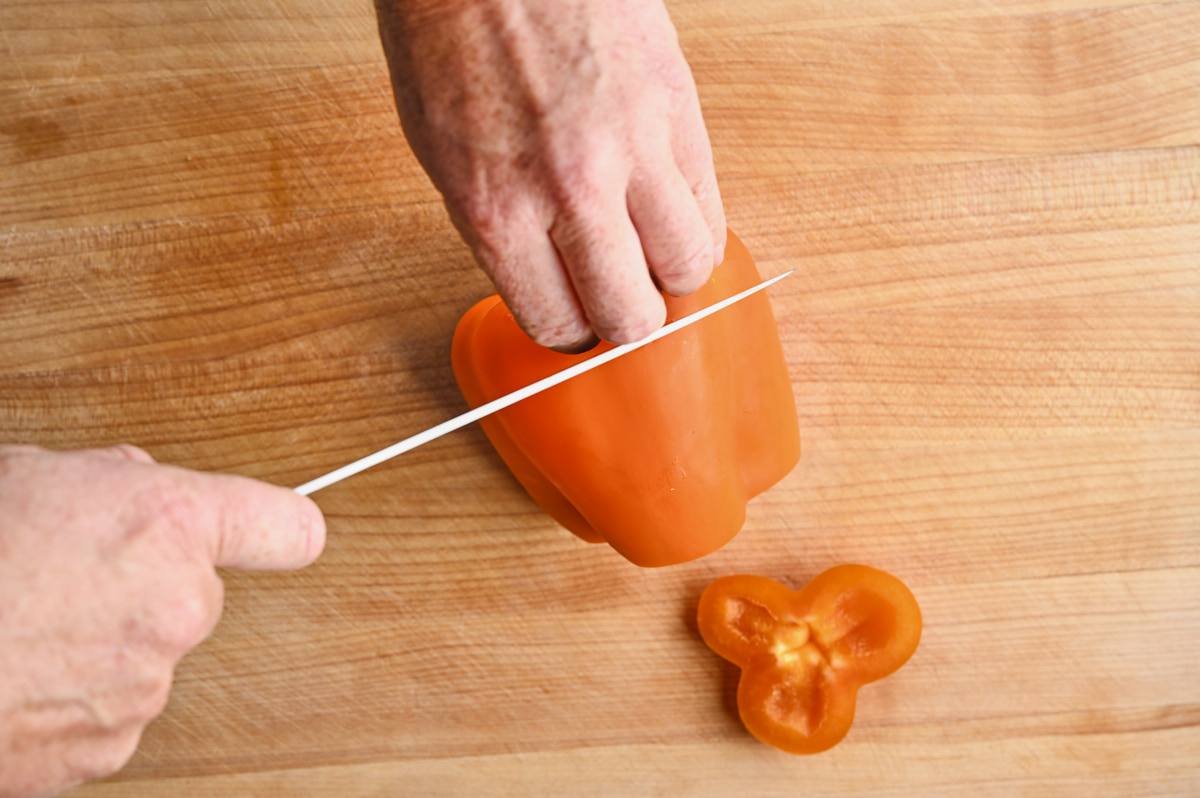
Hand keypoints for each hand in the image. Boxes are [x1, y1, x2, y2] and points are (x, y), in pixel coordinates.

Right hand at [0, 445, 325, 797]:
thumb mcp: (27, 474)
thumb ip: (107, 480)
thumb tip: (134, 482)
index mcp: (169, 525)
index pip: (286, 525)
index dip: (282, 529)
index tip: (283, 534)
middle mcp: (179, 607)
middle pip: (198, 597)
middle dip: (147, 589)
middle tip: (67, 578)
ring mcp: (147, 684)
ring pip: (148, 656)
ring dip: (104, 646)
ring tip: (23, 627)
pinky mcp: (110, 746)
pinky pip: (111, 712)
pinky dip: (74, 699)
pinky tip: (19, 673)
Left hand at [376, 0, 726, 350]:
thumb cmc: (452, 35)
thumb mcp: (441, 151)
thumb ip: (500, 229)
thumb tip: (549, 279)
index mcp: (496, 207)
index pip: (559, 323)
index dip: (570, 331)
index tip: (576, 317)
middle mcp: (571, 189)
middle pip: (634, 315)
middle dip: (626, 317)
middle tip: (619, 293)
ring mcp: (633, 146)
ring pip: (691, 265)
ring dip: (671, 270)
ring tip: (649, 246)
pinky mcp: (678, 105)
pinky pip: (711, 199)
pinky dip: (694, 217)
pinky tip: (666, 202)